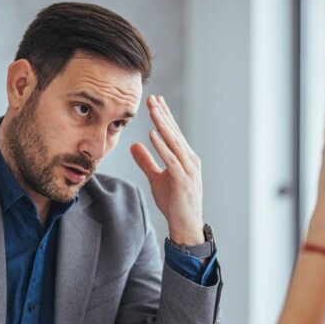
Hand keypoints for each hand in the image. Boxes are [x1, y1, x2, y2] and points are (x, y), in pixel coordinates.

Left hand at [130, 95, 204, 244]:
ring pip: (173, 142)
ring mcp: (188, 169)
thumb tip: (134, 145)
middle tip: (152, 98)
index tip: (155, 101)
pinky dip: (162, 146)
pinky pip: (171, 159)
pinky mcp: (183, 180)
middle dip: (163, 114)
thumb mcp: (156, 178)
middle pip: (174, 132)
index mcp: (185, 157)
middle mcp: (190, 159)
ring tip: (153, 109)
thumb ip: (146, 161)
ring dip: (162, 124)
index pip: (174, 132)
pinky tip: (153, 135)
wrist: (186, 225)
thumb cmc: (174, 202)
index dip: (164, 116)